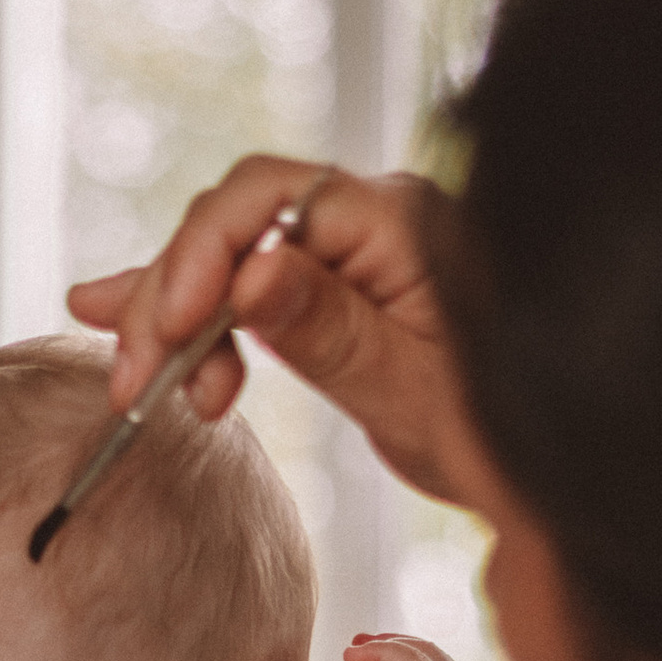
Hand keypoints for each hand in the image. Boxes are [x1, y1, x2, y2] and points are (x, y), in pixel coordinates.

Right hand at [67, 160, 495, 512]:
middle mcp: (367, 218)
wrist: (545, 461)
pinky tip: (116, 314)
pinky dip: (188, 309)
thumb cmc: (497, 428)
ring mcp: (346, 250)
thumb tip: (251, 271)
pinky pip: (246, 284)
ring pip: (228, 257)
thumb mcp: (411, 389)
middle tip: (133, 382)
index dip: (200, 257)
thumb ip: (329, 328)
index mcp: (396, 221)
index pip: (267, 199)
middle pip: (233, 224)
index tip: (165, 332)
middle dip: (169, 299)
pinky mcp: (331, 288)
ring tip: (135, 383)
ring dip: (171, 318)